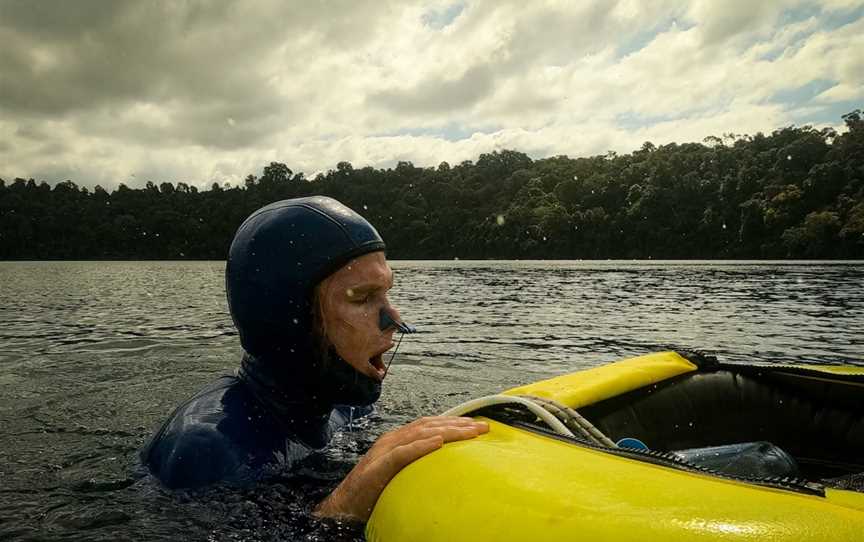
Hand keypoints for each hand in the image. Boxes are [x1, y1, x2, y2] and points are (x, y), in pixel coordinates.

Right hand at [313, 416, 488, 521]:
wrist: (343, 507)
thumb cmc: (372, 494)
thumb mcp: (400, 476)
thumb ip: (418, 467)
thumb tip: (446, 469)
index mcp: (398, 441)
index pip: (431, 426)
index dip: (454, 423)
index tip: (477, 425)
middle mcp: (392, 440)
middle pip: (430, 426)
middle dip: (458, 424)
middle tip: (484, 427)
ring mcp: (384, 450)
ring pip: (419, 434)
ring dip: (447, 431)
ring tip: (469, 431)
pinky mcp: (378, 466)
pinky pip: (402, 453)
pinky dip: (420, 446)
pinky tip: (437, 442)